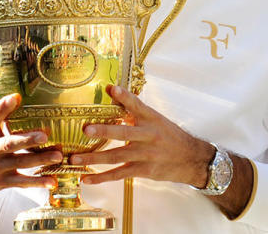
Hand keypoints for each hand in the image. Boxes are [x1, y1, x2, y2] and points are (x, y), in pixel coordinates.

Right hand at [0, 94, 60, 213]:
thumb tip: (17, 95)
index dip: (2, 108)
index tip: (15, 98)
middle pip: (8, 144)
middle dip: (26, 140)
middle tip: (44, 136)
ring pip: (19, 163)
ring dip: (39, 160)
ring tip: (58, 156)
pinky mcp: (1, 183)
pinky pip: (21, 182)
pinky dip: (37, 182)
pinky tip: (52, 181)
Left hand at [71, 85, 214, 186]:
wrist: (192, 158)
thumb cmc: (172, 138)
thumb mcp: (159, 122)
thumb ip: (139, 115)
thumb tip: (118, 102)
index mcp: (153, 120)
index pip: (138, 105)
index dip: (125, 97)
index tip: (111, 89)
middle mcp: (149, 136)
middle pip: (124, 133)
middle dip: (104, 130)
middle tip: (86, 129)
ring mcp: (146, 154)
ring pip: (117, 156)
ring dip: (94, 158)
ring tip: (74, 159)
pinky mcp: (144, 170)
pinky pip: (120, 174)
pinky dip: (102, 177)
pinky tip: (87, 178)